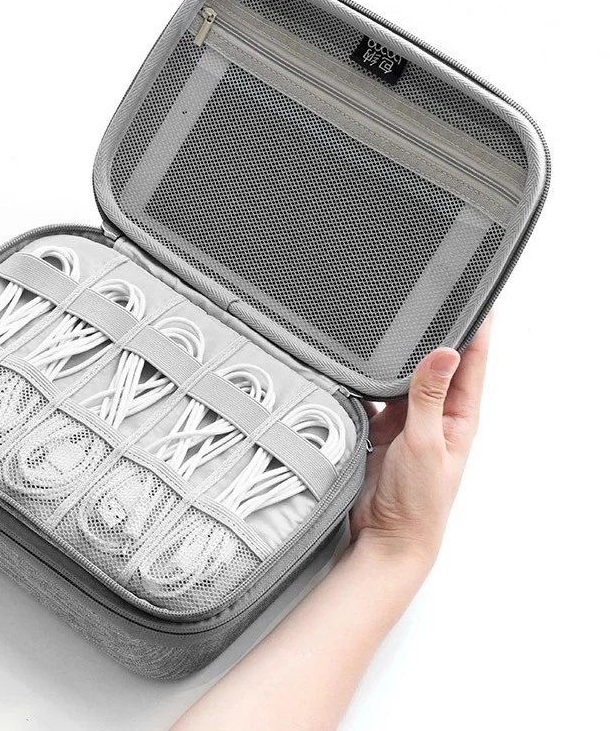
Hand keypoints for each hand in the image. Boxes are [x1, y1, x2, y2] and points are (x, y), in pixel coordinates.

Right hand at [350, 312, 492, 567]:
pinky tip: (358, 371)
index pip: (472, 360)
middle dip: (433, 333)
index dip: (476, 327)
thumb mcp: (426, 443)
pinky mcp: (382, 429)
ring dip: (396, 359)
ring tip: (388, 330)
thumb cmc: (418, 502)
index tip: (475, 297)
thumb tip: (445, 352)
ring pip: (403, 376)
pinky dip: (367, 383)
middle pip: (436, 362)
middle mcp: (436, 413)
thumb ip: (430, 396)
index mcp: (460, 415)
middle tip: (424, 300)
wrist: (387, 537)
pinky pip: (374, 396)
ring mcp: (408, 420)